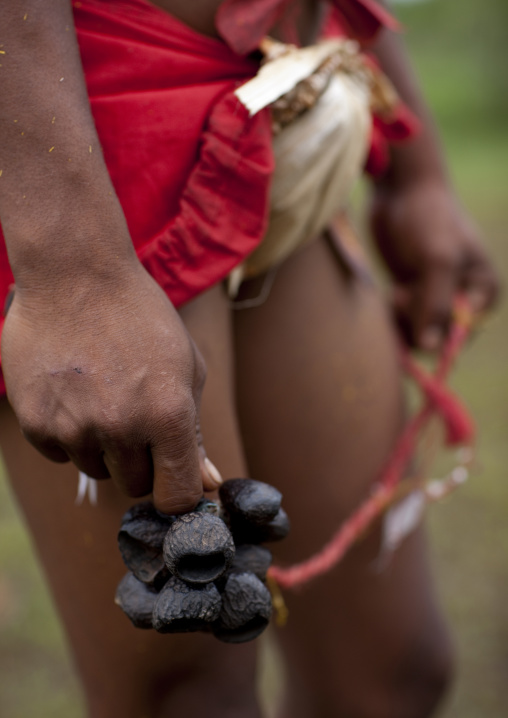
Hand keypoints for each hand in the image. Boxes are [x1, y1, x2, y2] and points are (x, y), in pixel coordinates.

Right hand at [1, 259, 220, 513]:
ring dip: (103, 446)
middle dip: (140, 462)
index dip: (177, 493)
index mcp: (168, 416)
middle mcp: (121, 428)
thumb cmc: (141, 318)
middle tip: (135, 418)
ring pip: (97, 470)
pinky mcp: (36, 423)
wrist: (75, 275)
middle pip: (134, 486)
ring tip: (102, 395)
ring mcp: (74, 428)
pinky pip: (60, 455)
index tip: (171, 478)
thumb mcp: (186, 367)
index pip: (177, 496)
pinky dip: (69, 434)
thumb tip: (208, 484)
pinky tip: (73, 392)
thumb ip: (194, 433)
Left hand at [370, 180, 499, 350]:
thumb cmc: (427, 220)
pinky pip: (401, 324)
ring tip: (396, 292)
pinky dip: (391, 317)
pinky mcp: (410, 296)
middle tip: (402, 293)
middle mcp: (462, 299)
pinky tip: (388, 295)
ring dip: (401, 321)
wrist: (399, 191)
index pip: (461, 337)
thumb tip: (430, 349)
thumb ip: (436, 305)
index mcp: (482, 292)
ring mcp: (435, 299)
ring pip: (415, 335)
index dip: (436, 331)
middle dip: (416, 322)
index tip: (416, 301)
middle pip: (437, 339)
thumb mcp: (437, 261)